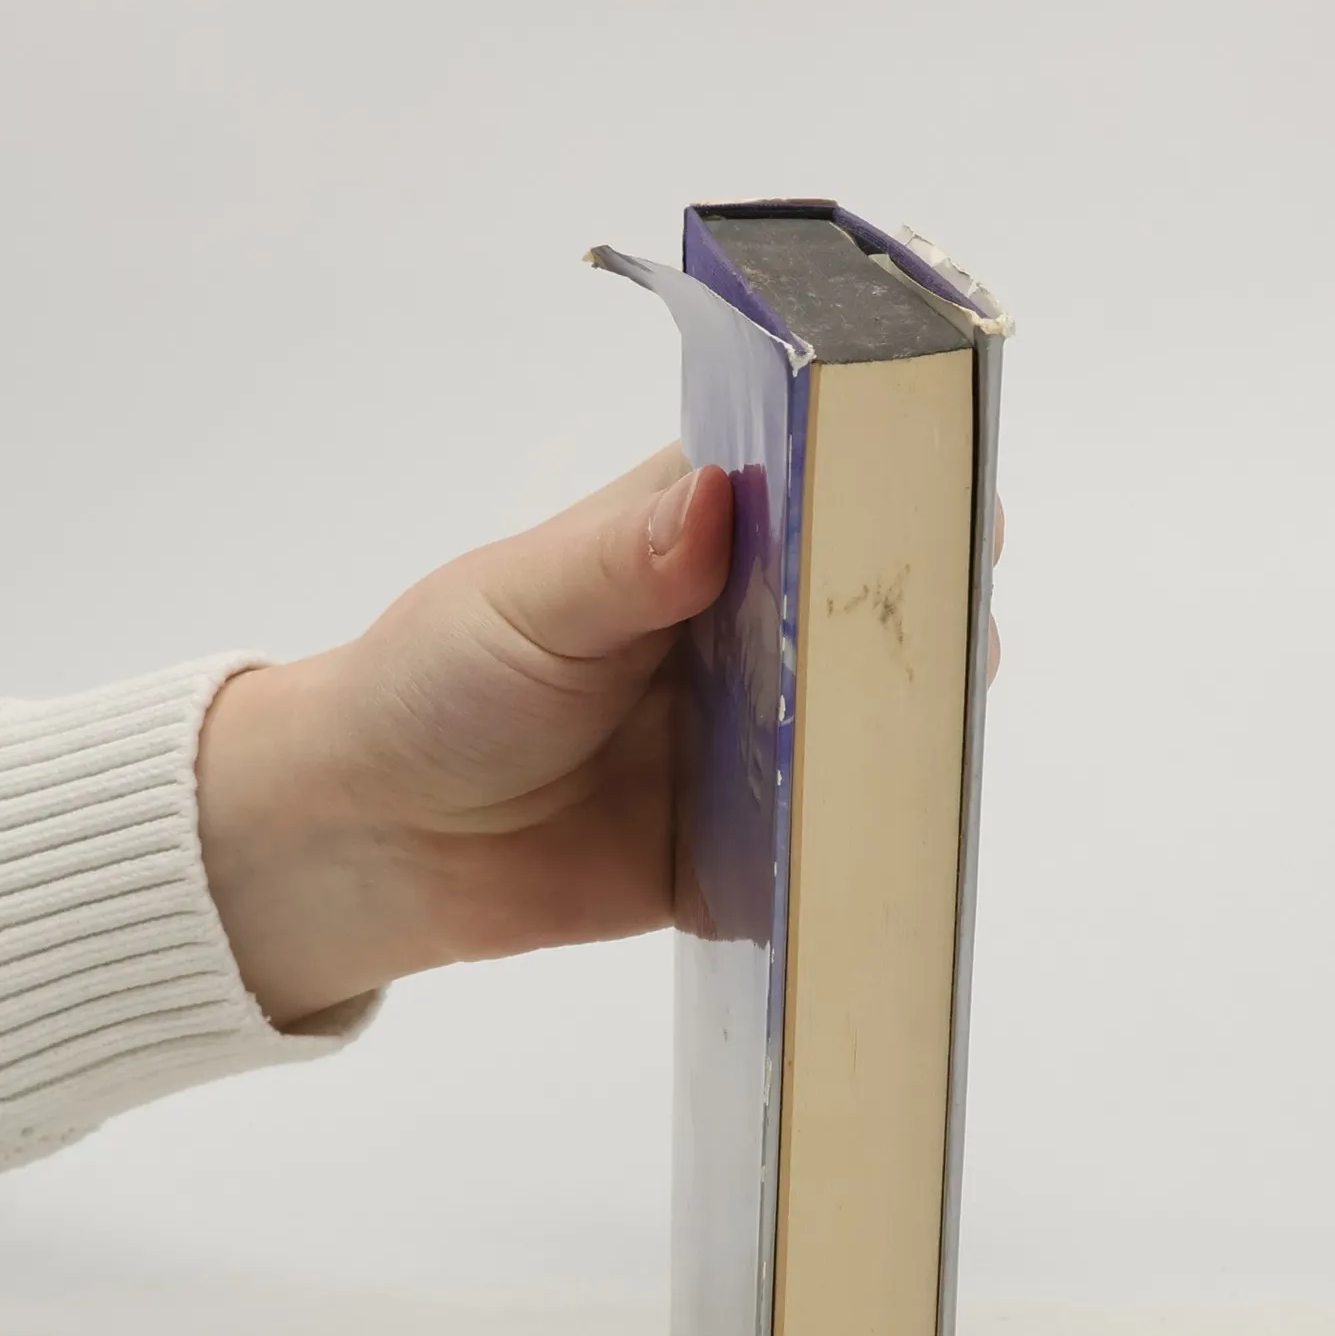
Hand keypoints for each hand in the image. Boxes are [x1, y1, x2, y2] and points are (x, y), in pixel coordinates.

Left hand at [196, 447, 1004, 1027]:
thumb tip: (716, 502)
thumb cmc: (437, 686)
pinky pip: (824, 847)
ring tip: (940, 736)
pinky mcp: (747, 850)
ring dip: (906, 731)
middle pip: (863, 612)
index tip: (952, 494)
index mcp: (693, 541)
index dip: (888, 485)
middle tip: (953, 634)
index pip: (815, 488)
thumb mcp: (522, 605)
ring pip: (865, 729)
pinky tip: (899, 843)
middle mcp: (742, 636)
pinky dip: (859, 845)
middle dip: (921, 617)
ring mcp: (752, 745)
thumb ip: (620, 562)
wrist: (381, 839)